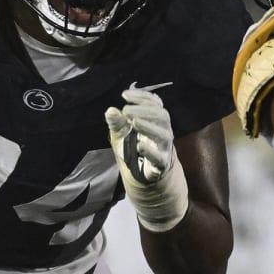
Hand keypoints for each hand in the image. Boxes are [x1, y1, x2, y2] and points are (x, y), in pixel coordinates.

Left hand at [105, 88, 186, 231]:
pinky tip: (139, 146)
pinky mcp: (161, 166)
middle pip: (161, 116)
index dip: (143, 97)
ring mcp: (164, 149)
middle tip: (126, 109)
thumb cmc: (134, 151)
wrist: (145, 178)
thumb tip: (110, 110)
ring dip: (149, 126)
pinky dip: (150, 151)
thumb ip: (117, 123)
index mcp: (155, 121)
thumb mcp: (121, 135)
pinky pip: (159, 158)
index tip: (125, 95)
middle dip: (144, 110)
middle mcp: (163, 132)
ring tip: (134, 122)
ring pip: (164, 134)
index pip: (155, 103)